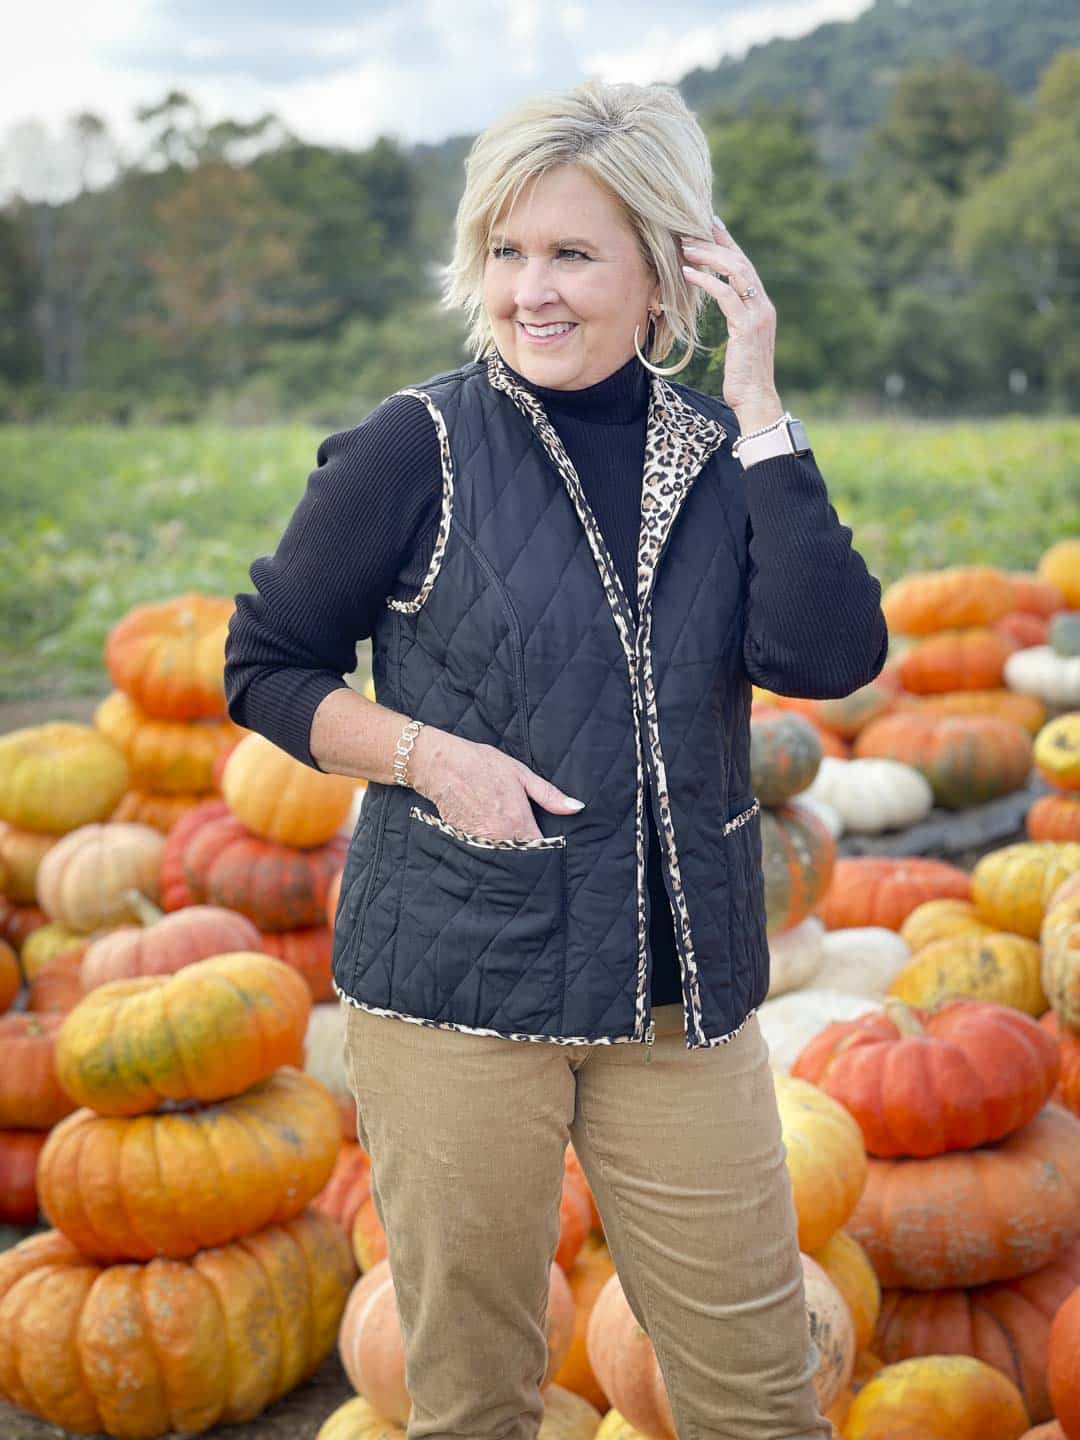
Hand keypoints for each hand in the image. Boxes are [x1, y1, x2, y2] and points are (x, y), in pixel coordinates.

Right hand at [410, 728, 584, 842]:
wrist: (440, 765)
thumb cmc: (482, 765)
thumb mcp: (521, 774)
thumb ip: (550, 796)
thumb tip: (576, 808)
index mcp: (517, 822)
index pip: (540, 850)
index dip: (548, 849)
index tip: (550, 844)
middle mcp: (499, 837)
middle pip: (522, 857)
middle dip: (529, 854)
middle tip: (532, 844)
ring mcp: (480, 842)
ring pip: (503, 857)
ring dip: (510, 852)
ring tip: (511, 838)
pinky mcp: (464, 842)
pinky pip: (484, 852)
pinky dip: (491, 848)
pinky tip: (492, 836)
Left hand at [680, 217, 782, 428]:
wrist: (756, 399)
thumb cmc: (743, 375)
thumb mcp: (739, 341)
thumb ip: (735, 318)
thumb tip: (719, 304)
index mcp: (760, 306)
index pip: (744, 265)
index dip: (728, 242)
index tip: (710, 223)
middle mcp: (762, 305)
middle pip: (740, 261)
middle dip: (716, 243)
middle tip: (690, 231)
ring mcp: (757, 315)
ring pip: (735, 272)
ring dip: (709, 257)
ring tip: (686, 248)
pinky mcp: (747, 327)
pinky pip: (726, 295)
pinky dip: (707, 281)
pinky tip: (689, 274)